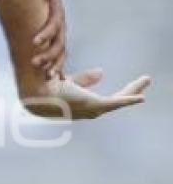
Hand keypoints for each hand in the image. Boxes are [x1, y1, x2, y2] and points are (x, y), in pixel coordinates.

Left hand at [22, 68, 150, 119]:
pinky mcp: (95, 105)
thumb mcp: (68, 80)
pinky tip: (142, 97)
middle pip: (115, 101)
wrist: (38, 92)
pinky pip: (117, 102)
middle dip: (129, 92)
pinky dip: (130, 99)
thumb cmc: (46, 87)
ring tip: (146, 80)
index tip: (130, 87)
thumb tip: (102, 72)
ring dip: (133, 91)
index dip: (118, 93)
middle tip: (143, 81)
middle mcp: (88, 111)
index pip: (104, 100)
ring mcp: (92, 110)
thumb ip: (84, 79)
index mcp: (81, 106)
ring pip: (119, 100)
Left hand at [31, 0, 65, 75]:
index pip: (54, 26)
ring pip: (61, 54)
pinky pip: (60, 57)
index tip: (34, 42)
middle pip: (59, 44)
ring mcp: (60, 36)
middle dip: (48, 55)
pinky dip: (58, 68)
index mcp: (57, 14)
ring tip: (47, 76)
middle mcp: (61, 27)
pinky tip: (58, 80)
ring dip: (55, 65)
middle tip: (35, 63)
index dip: (45, 34)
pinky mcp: (56, 42)